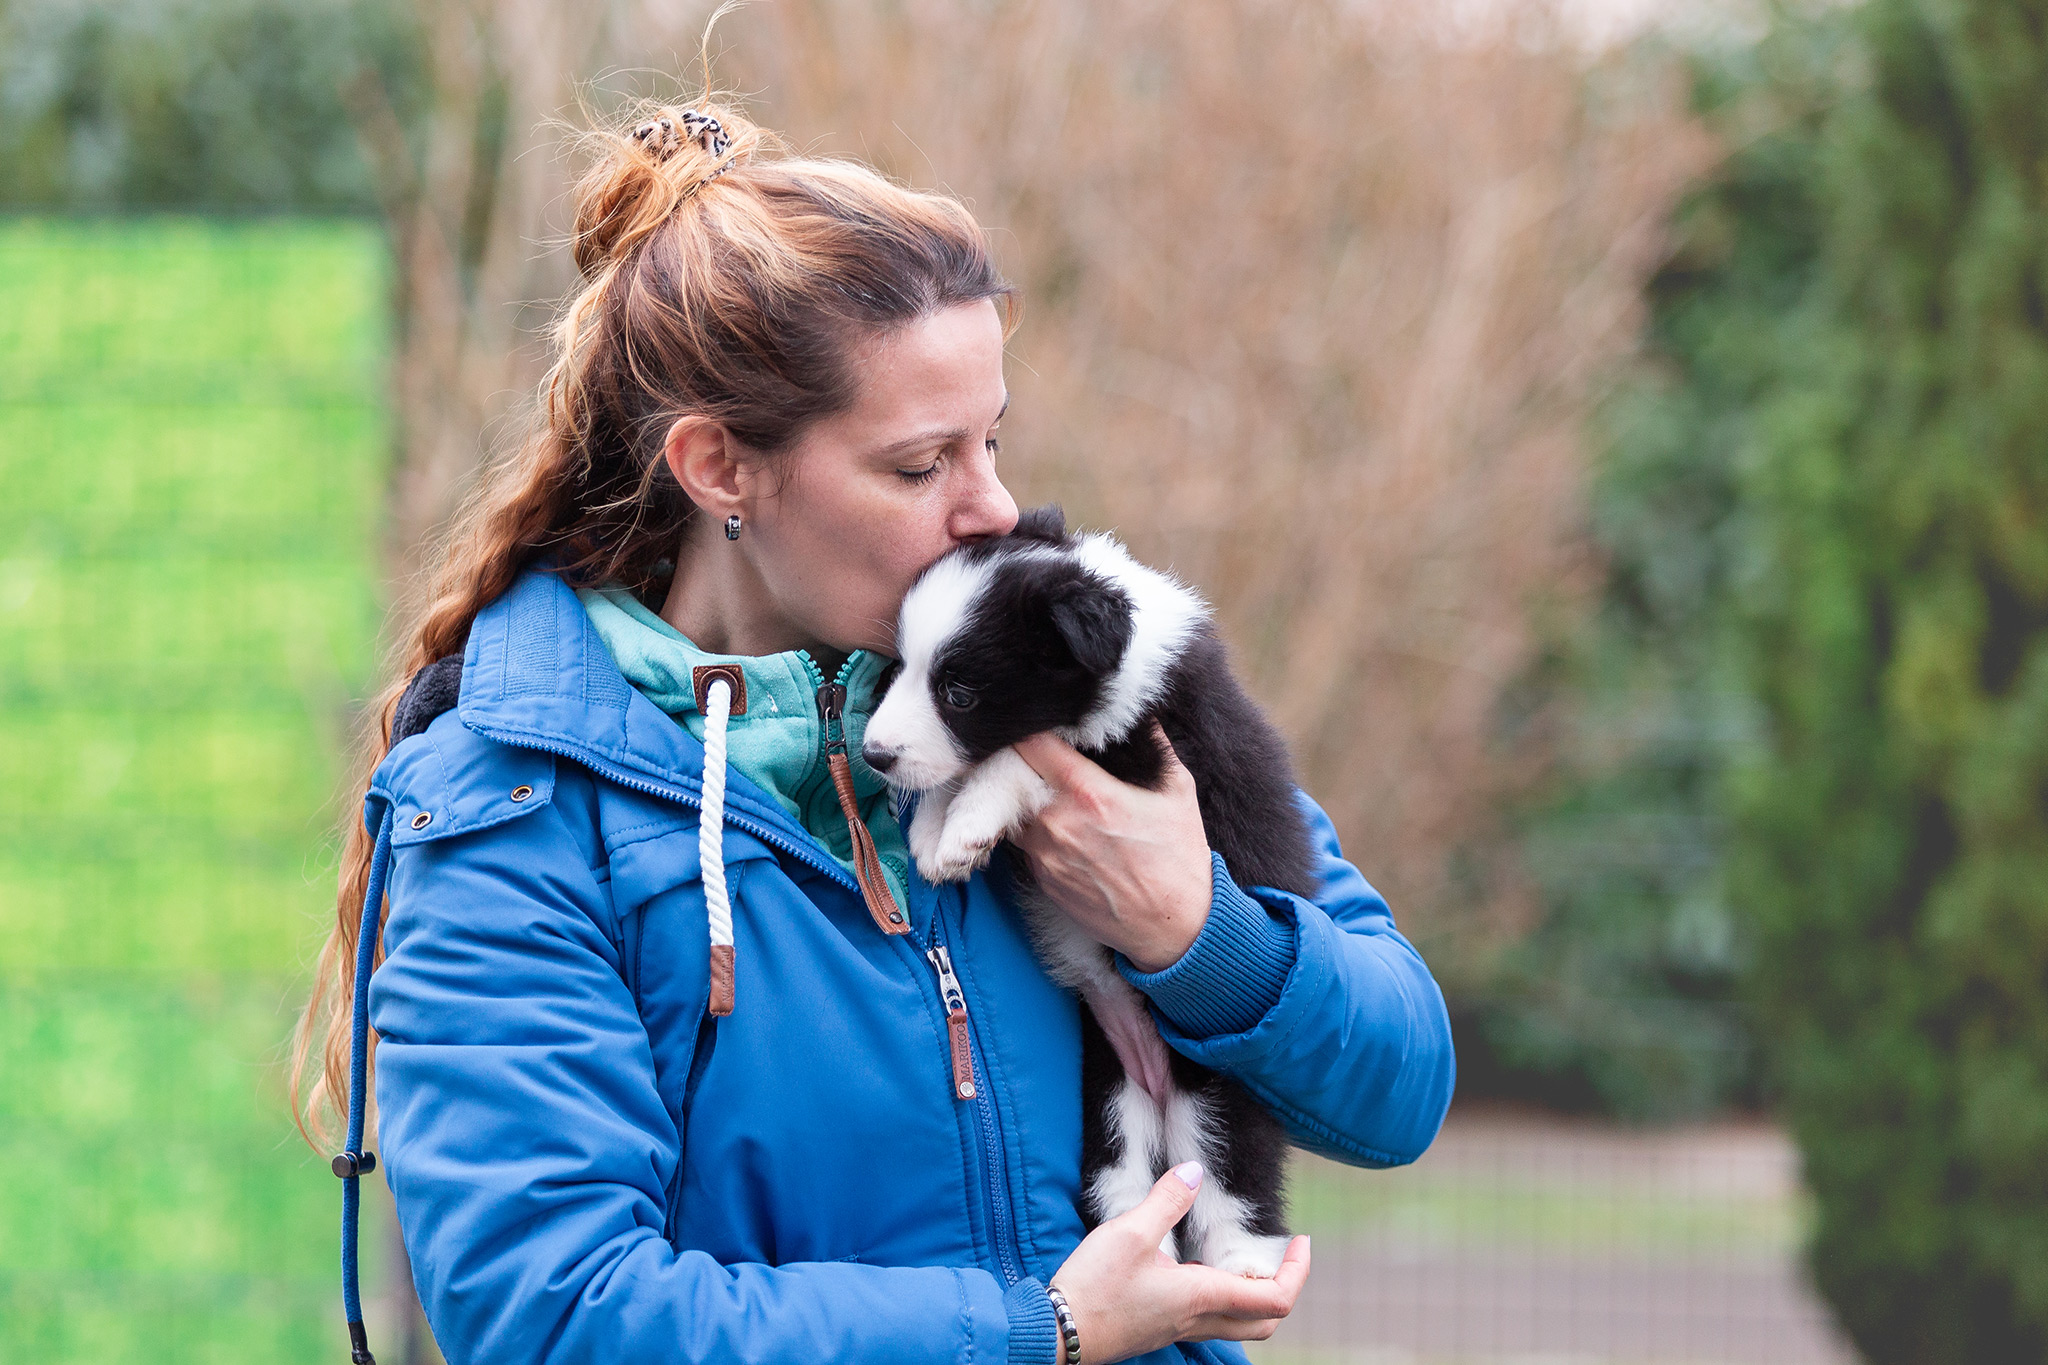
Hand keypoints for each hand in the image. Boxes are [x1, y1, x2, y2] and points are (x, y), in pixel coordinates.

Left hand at [1010, 726, 1212, 972]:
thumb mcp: (1178, 791)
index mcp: (1088, 794)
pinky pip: (1023, 842)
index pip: (1033, 743)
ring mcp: (1043, 855)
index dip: (1031, 725)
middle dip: (1020, 757)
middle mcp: (1056, 823)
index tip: (1040, 718)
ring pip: (1010, 809)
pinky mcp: (1040, 880)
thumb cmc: (1180, 859)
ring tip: (1044, 786)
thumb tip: (1139, 711)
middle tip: (1038, 749)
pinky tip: (1057, 824)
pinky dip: (1032, 828)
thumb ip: (1154, 745)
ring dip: (1020, 795)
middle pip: (1011, 773)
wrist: (1175, 929)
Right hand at [1050, 1162, 1310, 1362]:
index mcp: (1202, 1297)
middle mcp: (1198, 1320)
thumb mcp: (1129, 1232)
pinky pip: (1211, 1320)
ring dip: (1256, 1294)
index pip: (1275, 1299)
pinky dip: (1226, 1296)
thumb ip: (1167, 1200)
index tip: (1300, 1240)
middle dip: (1284, 1288)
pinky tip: (1202, 1268)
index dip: (1297, 1271)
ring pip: (1239, 1323)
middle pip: (1264, 1322)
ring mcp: (1180, 1328)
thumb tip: (1195, 1172)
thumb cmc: (1094, 1286)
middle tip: (1284, 1254)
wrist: (1058, 1331)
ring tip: (1248, 1256)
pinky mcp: (1162, 1328)